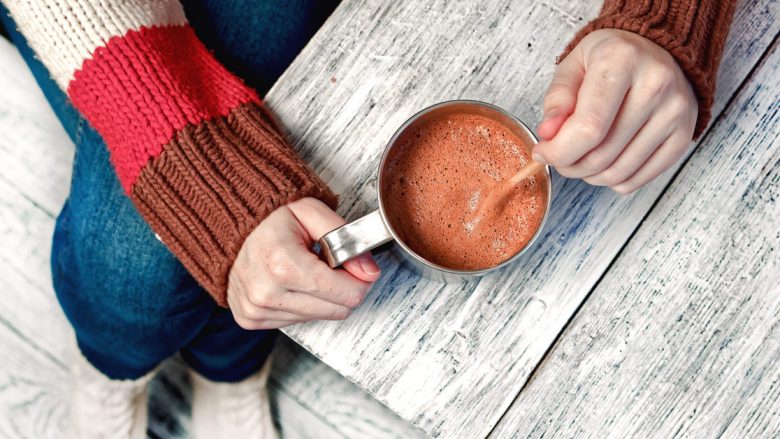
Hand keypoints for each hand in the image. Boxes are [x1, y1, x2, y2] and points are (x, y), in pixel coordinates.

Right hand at [227, 197, 380, 329]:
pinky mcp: (250, 319)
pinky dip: (301, 302)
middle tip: (330, 264)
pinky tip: (289, 281)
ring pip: (319, 318)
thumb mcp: (311, 211)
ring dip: (321, 296)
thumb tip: (370, 272)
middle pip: (337, 311)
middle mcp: (266, 294)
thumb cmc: (269, 217)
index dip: (360, 279)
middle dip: (343, 288)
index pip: (347, 295)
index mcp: (283, 266)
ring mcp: (256, 310)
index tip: (354, 264)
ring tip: (304, 269)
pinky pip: (296, 321)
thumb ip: (346, 238)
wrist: (227, 227)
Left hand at [534, 29, 696, 193]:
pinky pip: (640, 178)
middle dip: (569, 165)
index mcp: (622, 60)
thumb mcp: (574, 65)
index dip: (558, 151)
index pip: (588, 128)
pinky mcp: (684, 133)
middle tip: (559, 156)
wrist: (655, 50)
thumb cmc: (610, 58)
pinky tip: (604, 163)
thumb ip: (557, 99)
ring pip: (618, 172)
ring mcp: (675, 112)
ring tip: (580, 158)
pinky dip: (614, 180)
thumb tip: (548, 134)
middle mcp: (656, 85)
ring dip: (589, 175)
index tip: (542, 152)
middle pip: (601, 154)